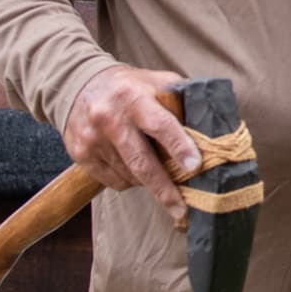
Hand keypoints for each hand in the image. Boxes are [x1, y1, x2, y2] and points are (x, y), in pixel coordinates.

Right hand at [63, 63, 199, 219]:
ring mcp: (92, 139)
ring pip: (129, 175)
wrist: (78, 85)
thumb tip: (212, 127)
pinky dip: (129, 180)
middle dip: (164, 189)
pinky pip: (113, 181)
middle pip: (141, 162)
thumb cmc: (128, 87)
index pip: (160, 125)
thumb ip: (180, 102)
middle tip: (181, 209)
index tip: (195, 166)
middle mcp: (109, 118)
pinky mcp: (81, 155)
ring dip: (148, 182)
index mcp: (132, 97)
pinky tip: (132, 167)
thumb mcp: (155, 83)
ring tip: (158, 176)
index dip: (179, 147)